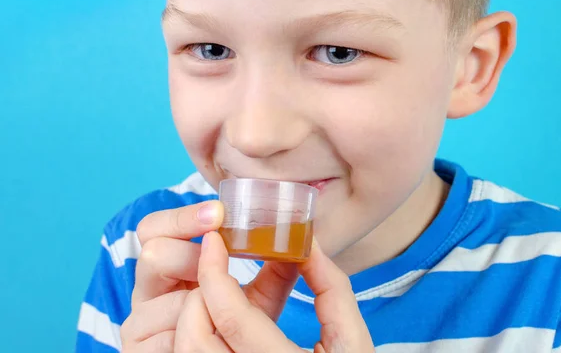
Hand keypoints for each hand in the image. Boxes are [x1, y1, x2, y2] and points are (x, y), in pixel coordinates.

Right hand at [121, 200, 300, 351]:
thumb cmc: (241, 334)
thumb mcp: (259, 297)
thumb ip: (276, 270)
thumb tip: (306, 241)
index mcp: (169, 268)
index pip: (153, 227)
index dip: (183, 217)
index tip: (220, 214)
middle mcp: (146, 292)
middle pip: (152, 253)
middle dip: (192, 255)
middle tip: (221, 258)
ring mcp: (136, 324)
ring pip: (167, 298)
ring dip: (202, 304)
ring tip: (221, 314)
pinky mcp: (135, 349)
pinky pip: (166, 338)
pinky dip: (196, 336)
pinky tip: (214, 339)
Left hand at [175, 231, 374, 352]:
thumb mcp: (353, 341)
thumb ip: (332, 289)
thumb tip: (308, 245)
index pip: (231, 316)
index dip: (215, 270)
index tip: (214, 239)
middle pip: (194, 336)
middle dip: (200, 293)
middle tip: (218, 272)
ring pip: (188, 351)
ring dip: (195, 316)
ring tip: (221, 298)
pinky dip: (200, 335)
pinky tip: (222, 323)